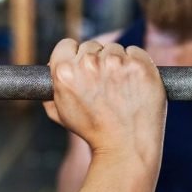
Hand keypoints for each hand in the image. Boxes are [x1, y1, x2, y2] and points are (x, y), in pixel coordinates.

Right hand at [43, 39, 165, 165]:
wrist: (126, 147)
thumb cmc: (94, 132)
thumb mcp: (61, 113)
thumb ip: (52, 89)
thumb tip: (52, 68)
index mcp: (65, 72)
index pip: (67, 45)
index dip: (75, 56)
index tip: (84, 67)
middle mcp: (89, 63)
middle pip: (92, 46)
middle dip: (98, 61)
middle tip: (105, 84)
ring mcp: (116, 63)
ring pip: (115, 48)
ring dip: (118, 63)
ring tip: (121, 88)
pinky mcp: (140, 65)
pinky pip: (136, 52)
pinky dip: (136, 64)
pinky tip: (135, 84)